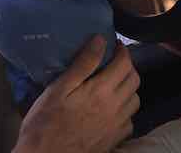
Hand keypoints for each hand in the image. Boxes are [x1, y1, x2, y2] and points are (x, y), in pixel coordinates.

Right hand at [13, 37, 139, 152]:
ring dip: (128, 88)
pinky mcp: (114, 141)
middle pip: (134, 79)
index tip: (114, 46)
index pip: (125, 63)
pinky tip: (112, 109)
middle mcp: (115, 107)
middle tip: (113, 62)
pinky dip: (125, 110)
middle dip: (127, 66)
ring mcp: (116, 126)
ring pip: (135, 99)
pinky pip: (130, 120)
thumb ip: (83, 63)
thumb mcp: (59, 88)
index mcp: (102, 91)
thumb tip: (101, 40)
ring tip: (114, 84)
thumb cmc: (45, 122)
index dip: (122, 50)